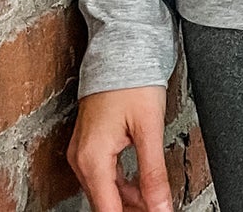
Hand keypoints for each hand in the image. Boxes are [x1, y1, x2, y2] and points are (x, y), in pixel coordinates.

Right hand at [67, 86, 174, 211]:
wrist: (122, 47)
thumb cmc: (133, 79)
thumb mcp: (149, 128)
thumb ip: (154, 174)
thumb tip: (160, 207)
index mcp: (92, 158)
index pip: (108, 210)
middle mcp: (81, 157)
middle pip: (105, 203)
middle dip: (131, 210)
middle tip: (158, 208)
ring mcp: (83, 150)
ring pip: (104, 190)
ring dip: (128, 200)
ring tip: (154, 200)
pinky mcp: (90, 142)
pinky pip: (104, 174)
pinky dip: (122, 184)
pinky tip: (141, 186)